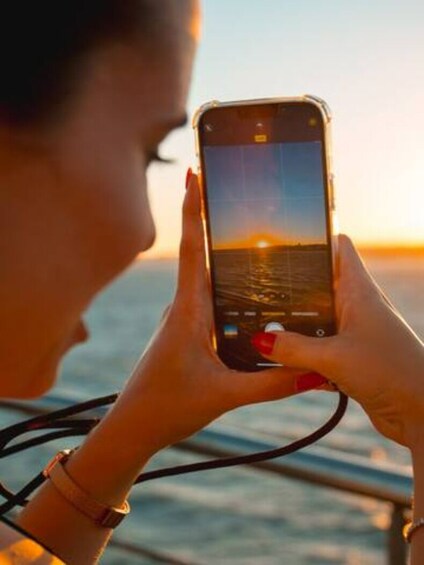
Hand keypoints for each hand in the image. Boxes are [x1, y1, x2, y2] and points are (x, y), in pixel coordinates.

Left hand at [106, 173, 303, 459]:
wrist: (133, 427)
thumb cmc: (167, 407)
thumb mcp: (224, 395)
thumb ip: (271, 383)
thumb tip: (313, 372)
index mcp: (187, 310)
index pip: (191, 249)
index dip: (193, 209)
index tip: (195, 174)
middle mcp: (183, 307)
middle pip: (199, 253)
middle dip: (213, 220)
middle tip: (235, 191)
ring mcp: (183, 318)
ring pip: (205, 278)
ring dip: (220, 255)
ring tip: (250, 235)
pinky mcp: (186, 332)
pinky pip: (207, 301)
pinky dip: (225, 288)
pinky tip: (246, 292)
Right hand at [252, 235, 423, 449]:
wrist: (421, 413)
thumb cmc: (391, 373)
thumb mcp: (333, 357)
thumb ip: (292, 348)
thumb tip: (260, 339)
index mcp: (358, 291)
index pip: (338, 248)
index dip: (315, 239)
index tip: (283, 243)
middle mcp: (357, 306)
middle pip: (319, 285)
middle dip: (292, 290)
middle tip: (259, 293)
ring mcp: (355, 332)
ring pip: (316, 320)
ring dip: (295, 329)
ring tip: (265, 331)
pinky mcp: (351, 357)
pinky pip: (320, 348)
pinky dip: (303, 354)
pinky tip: (284, 364)